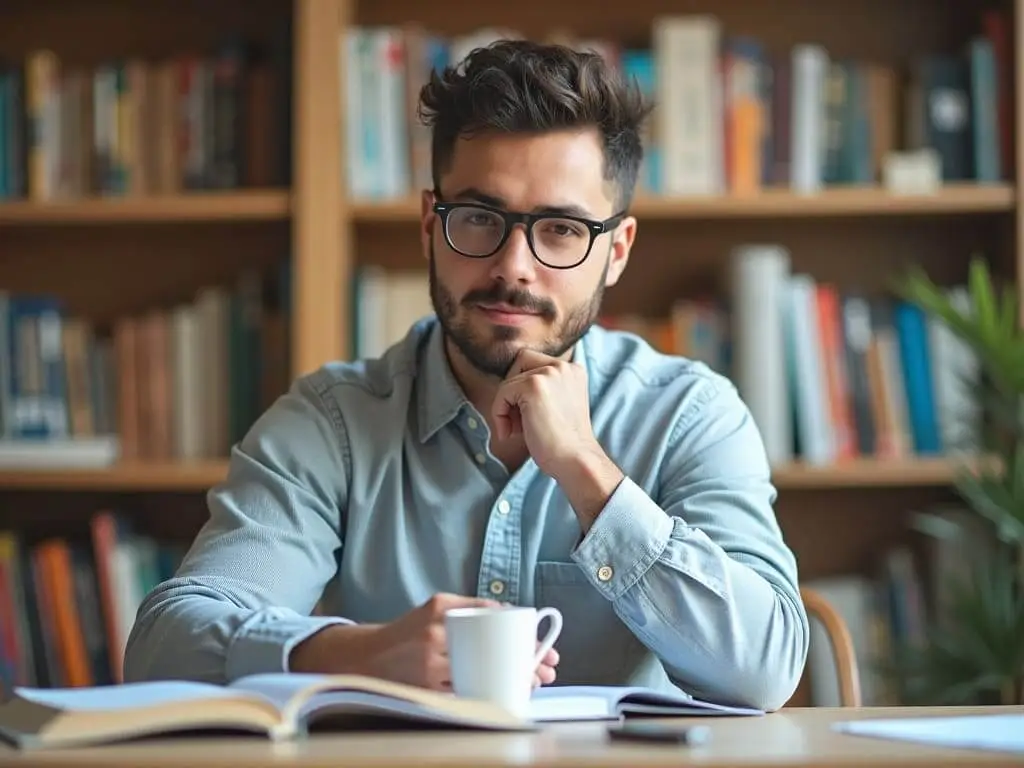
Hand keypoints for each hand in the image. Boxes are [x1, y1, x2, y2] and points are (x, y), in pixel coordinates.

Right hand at [291, 594, 558, 690]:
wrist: (366, 658)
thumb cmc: (408, 632)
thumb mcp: (434, 607)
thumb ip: (468, 607)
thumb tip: (507, 613)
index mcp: (441, 608)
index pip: (491, 617)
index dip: (521, 633)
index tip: (541, 646)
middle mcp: (435, 633)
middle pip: (492, 649)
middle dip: (525, 662)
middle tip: (547, 670)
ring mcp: (430, 664)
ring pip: (483, 675)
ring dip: (512, 681)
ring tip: (533, 685)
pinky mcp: (426, 689)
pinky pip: (465, 693)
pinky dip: (489, 696)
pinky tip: (505, 696)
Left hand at [492, 349, 601, 478]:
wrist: (574, 460)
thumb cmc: (564, 443)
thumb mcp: (558, 405)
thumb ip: (542, 390)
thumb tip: (508, 388)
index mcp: (573, 370)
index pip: (534, 363)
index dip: (522, 387)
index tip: (525, 415)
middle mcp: (564, 366)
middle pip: (520, 363)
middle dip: (513, 392)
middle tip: (518, 422)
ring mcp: (549, 373)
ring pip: (509, 380)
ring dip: (505, 407)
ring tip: (515, 430)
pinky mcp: (533, 385)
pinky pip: (502, 392)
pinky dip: (499, 413)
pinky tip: (509, 433)